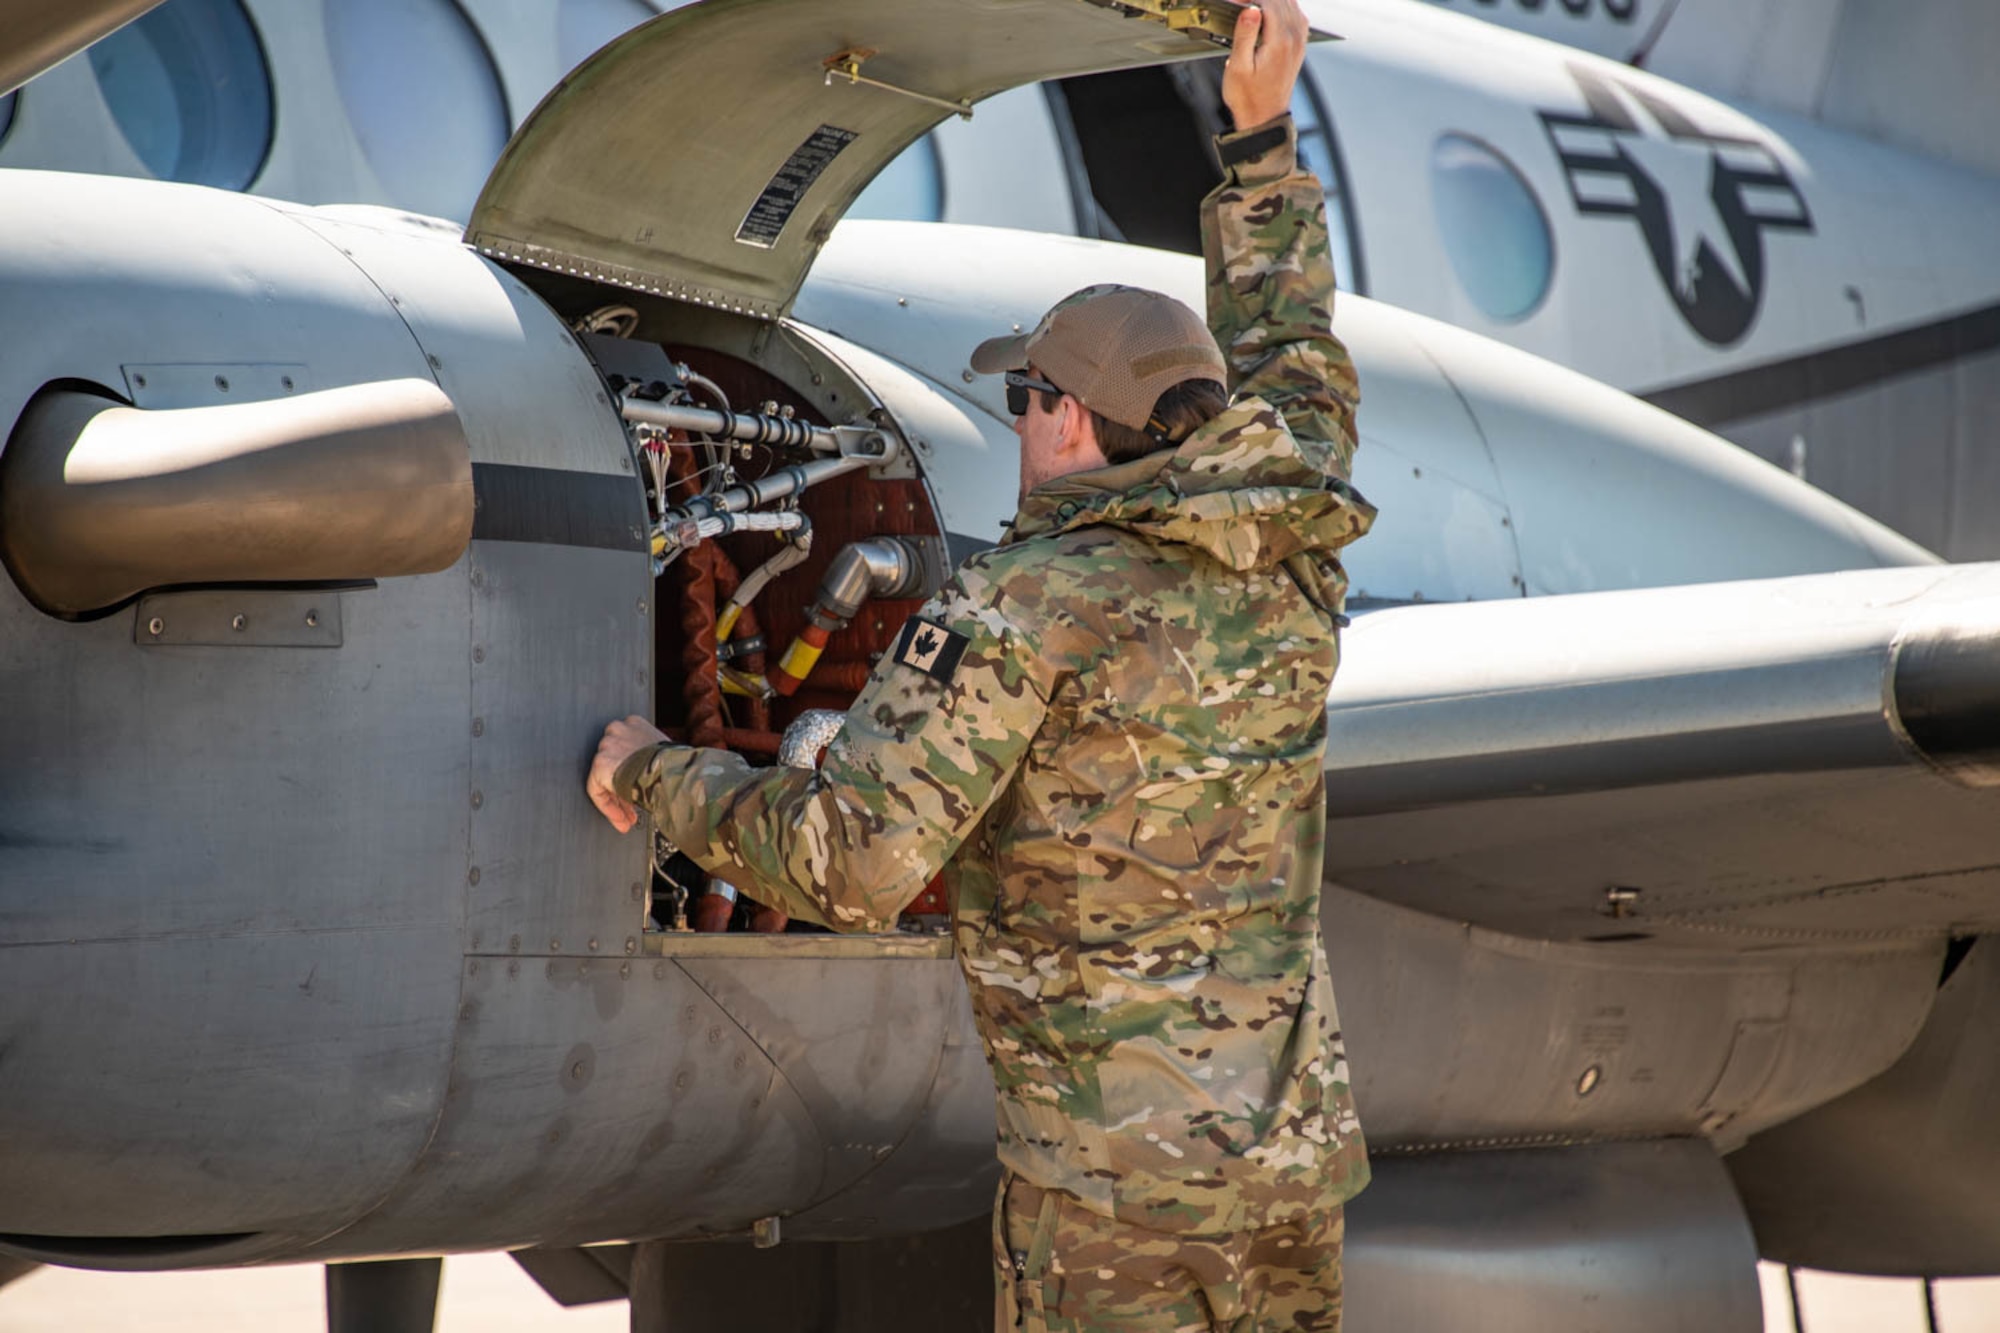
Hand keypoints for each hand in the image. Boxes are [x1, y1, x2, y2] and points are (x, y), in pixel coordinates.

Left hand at [587, 714, 666, 832]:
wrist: (672, 770)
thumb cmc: (677, 764)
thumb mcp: (665, 754)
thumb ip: (652, 758)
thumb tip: (651, 776)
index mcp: (634, 724)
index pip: (625, 750)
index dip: (631, 773)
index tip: (638, 788)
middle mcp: (618, 730)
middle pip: (614, 764)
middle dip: (622, 789)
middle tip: (632, 809)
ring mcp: (607, 746)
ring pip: (604, 778)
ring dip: (617, 800)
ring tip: (627, 819)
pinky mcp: (600, 764)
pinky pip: (596, 790)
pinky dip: (607, 807)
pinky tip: (620, 818)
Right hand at [1222, 0, 1308, 132]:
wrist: (1264, 117)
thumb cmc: (1248, 97)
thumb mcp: (1238, 67)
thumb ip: (1245, 35)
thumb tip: (1251, 9)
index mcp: (1279, 42)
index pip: (1268, 1)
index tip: (1235, 0)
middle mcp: (1294, 39)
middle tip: (1239, 2)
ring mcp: (1299, 41)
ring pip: (1291, 3)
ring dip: (1271, 0)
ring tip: (1251, 5)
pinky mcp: (1299, 45)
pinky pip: (1297, 14)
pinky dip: (1283, 6)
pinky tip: (1270, 10)